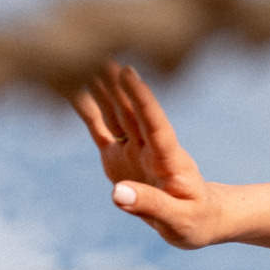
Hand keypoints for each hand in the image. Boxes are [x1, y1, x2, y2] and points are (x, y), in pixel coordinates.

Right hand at [73, 64, 222, 248]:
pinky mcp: (118, 156)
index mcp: (169, 159)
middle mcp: (149, 146)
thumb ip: (151, 205)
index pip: (155, 125)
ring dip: (98, 85)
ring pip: (114, 111)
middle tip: (95, 49)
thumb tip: (117, 193)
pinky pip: (99, 128)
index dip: (143, 99)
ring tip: (81, 55)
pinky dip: (85, 108)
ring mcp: (133, 148)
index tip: (129, 72)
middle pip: (129, 110)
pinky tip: (70, 86)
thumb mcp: (179, 220)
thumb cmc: (195, 218)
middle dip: (113, 82)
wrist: (198, 215)